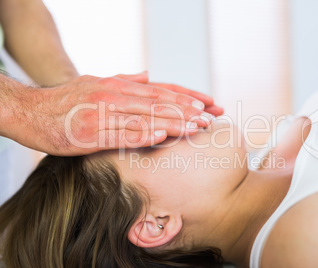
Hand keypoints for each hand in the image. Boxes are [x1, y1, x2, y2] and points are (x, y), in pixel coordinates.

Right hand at [5, 72, 218, 155]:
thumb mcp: (96, 83)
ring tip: (196, 127)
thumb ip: (124, 80)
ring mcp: (102, 113)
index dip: (184, 96)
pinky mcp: (89, 133)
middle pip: (157, 102)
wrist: (30, 111)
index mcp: (117, 86)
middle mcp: (113, 96)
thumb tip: (148, 75)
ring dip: (172, 121)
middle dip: (186, 109)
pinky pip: (120, 134)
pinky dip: (142, 133)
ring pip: (143, 116)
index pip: (159, 90)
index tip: (206, 103)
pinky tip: (162, 135)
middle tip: (209, 117)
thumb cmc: (66, 100)